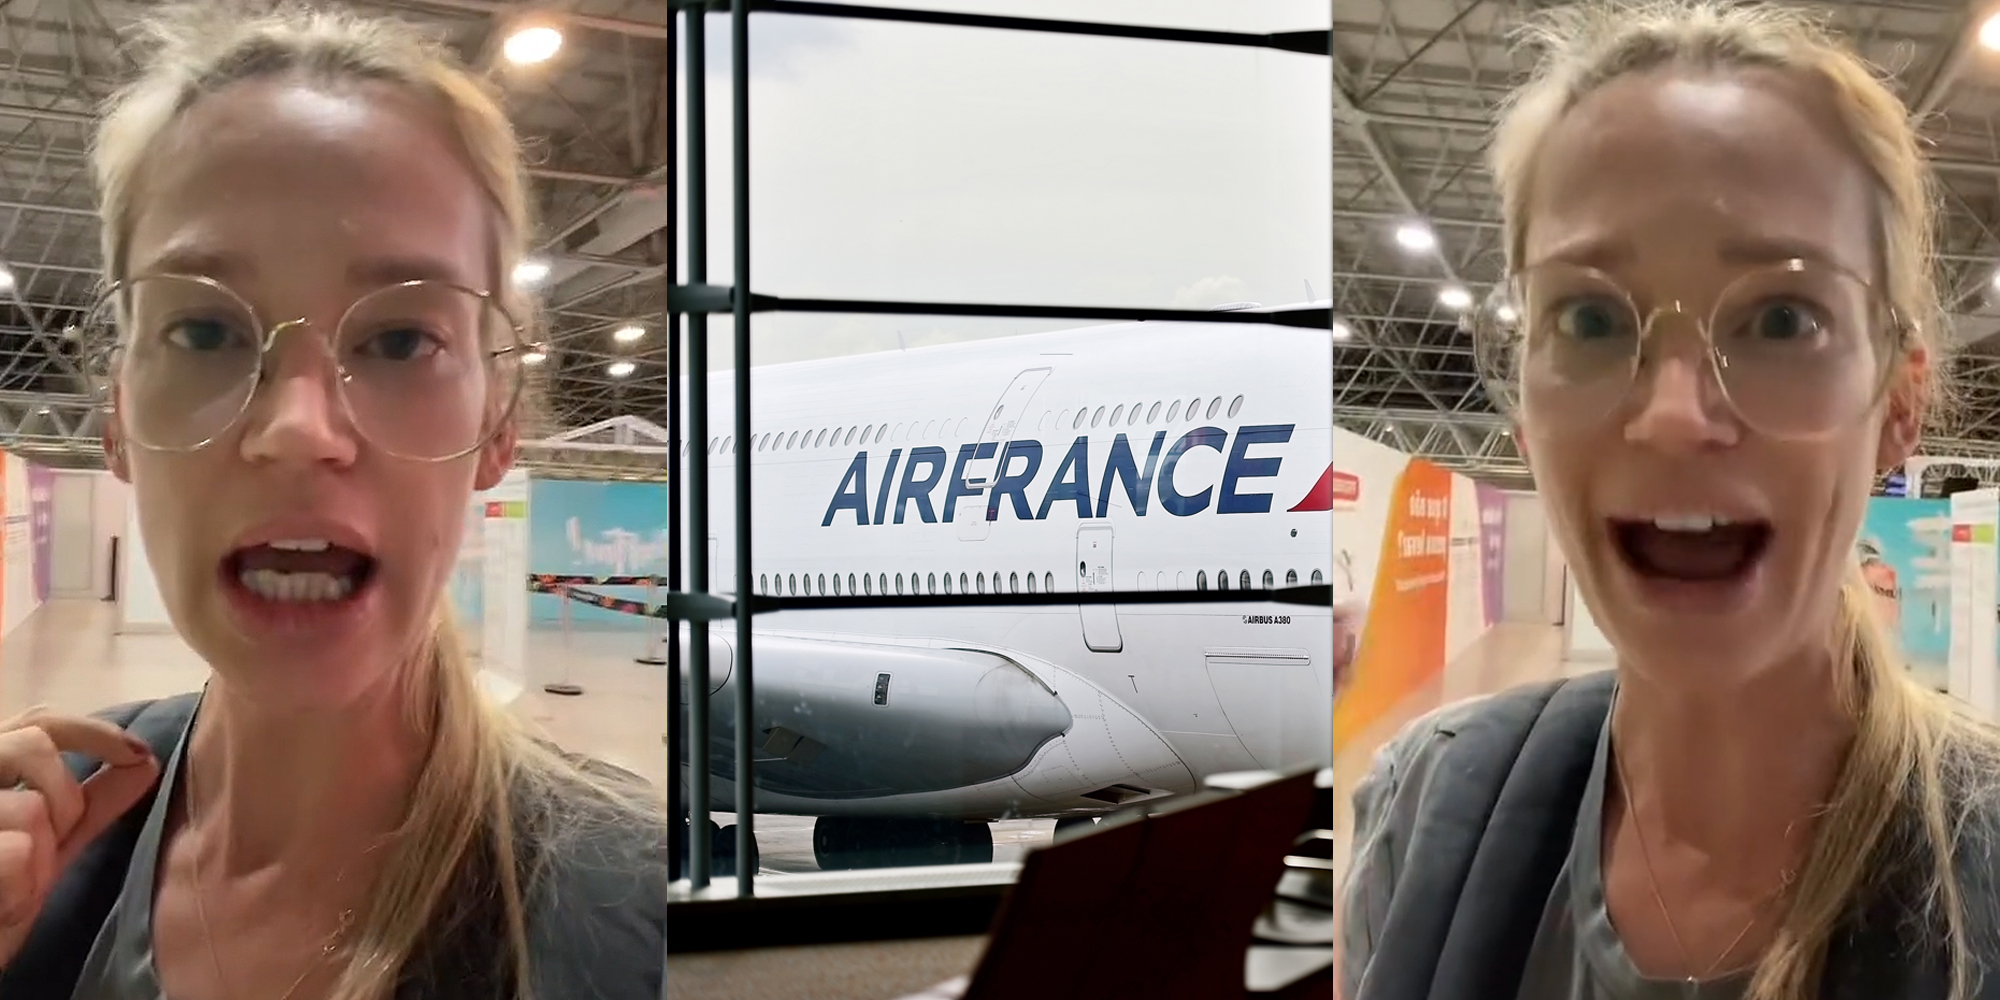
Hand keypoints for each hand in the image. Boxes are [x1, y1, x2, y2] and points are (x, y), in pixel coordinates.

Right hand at [0, 710, 158, 967]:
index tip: (139, 754)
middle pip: (33, 744)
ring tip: (16, 887)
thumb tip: (146, 761)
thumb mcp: (53, 846)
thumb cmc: (2, 898)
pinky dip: (20, 888)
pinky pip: (15, 851)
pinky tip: (5, 907)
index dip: (93, 731)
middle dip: (64, 797)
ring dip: (37, 859)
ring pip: (28, 805)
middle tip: (54, 844)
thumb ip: (93, 803)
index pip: (38, 723)